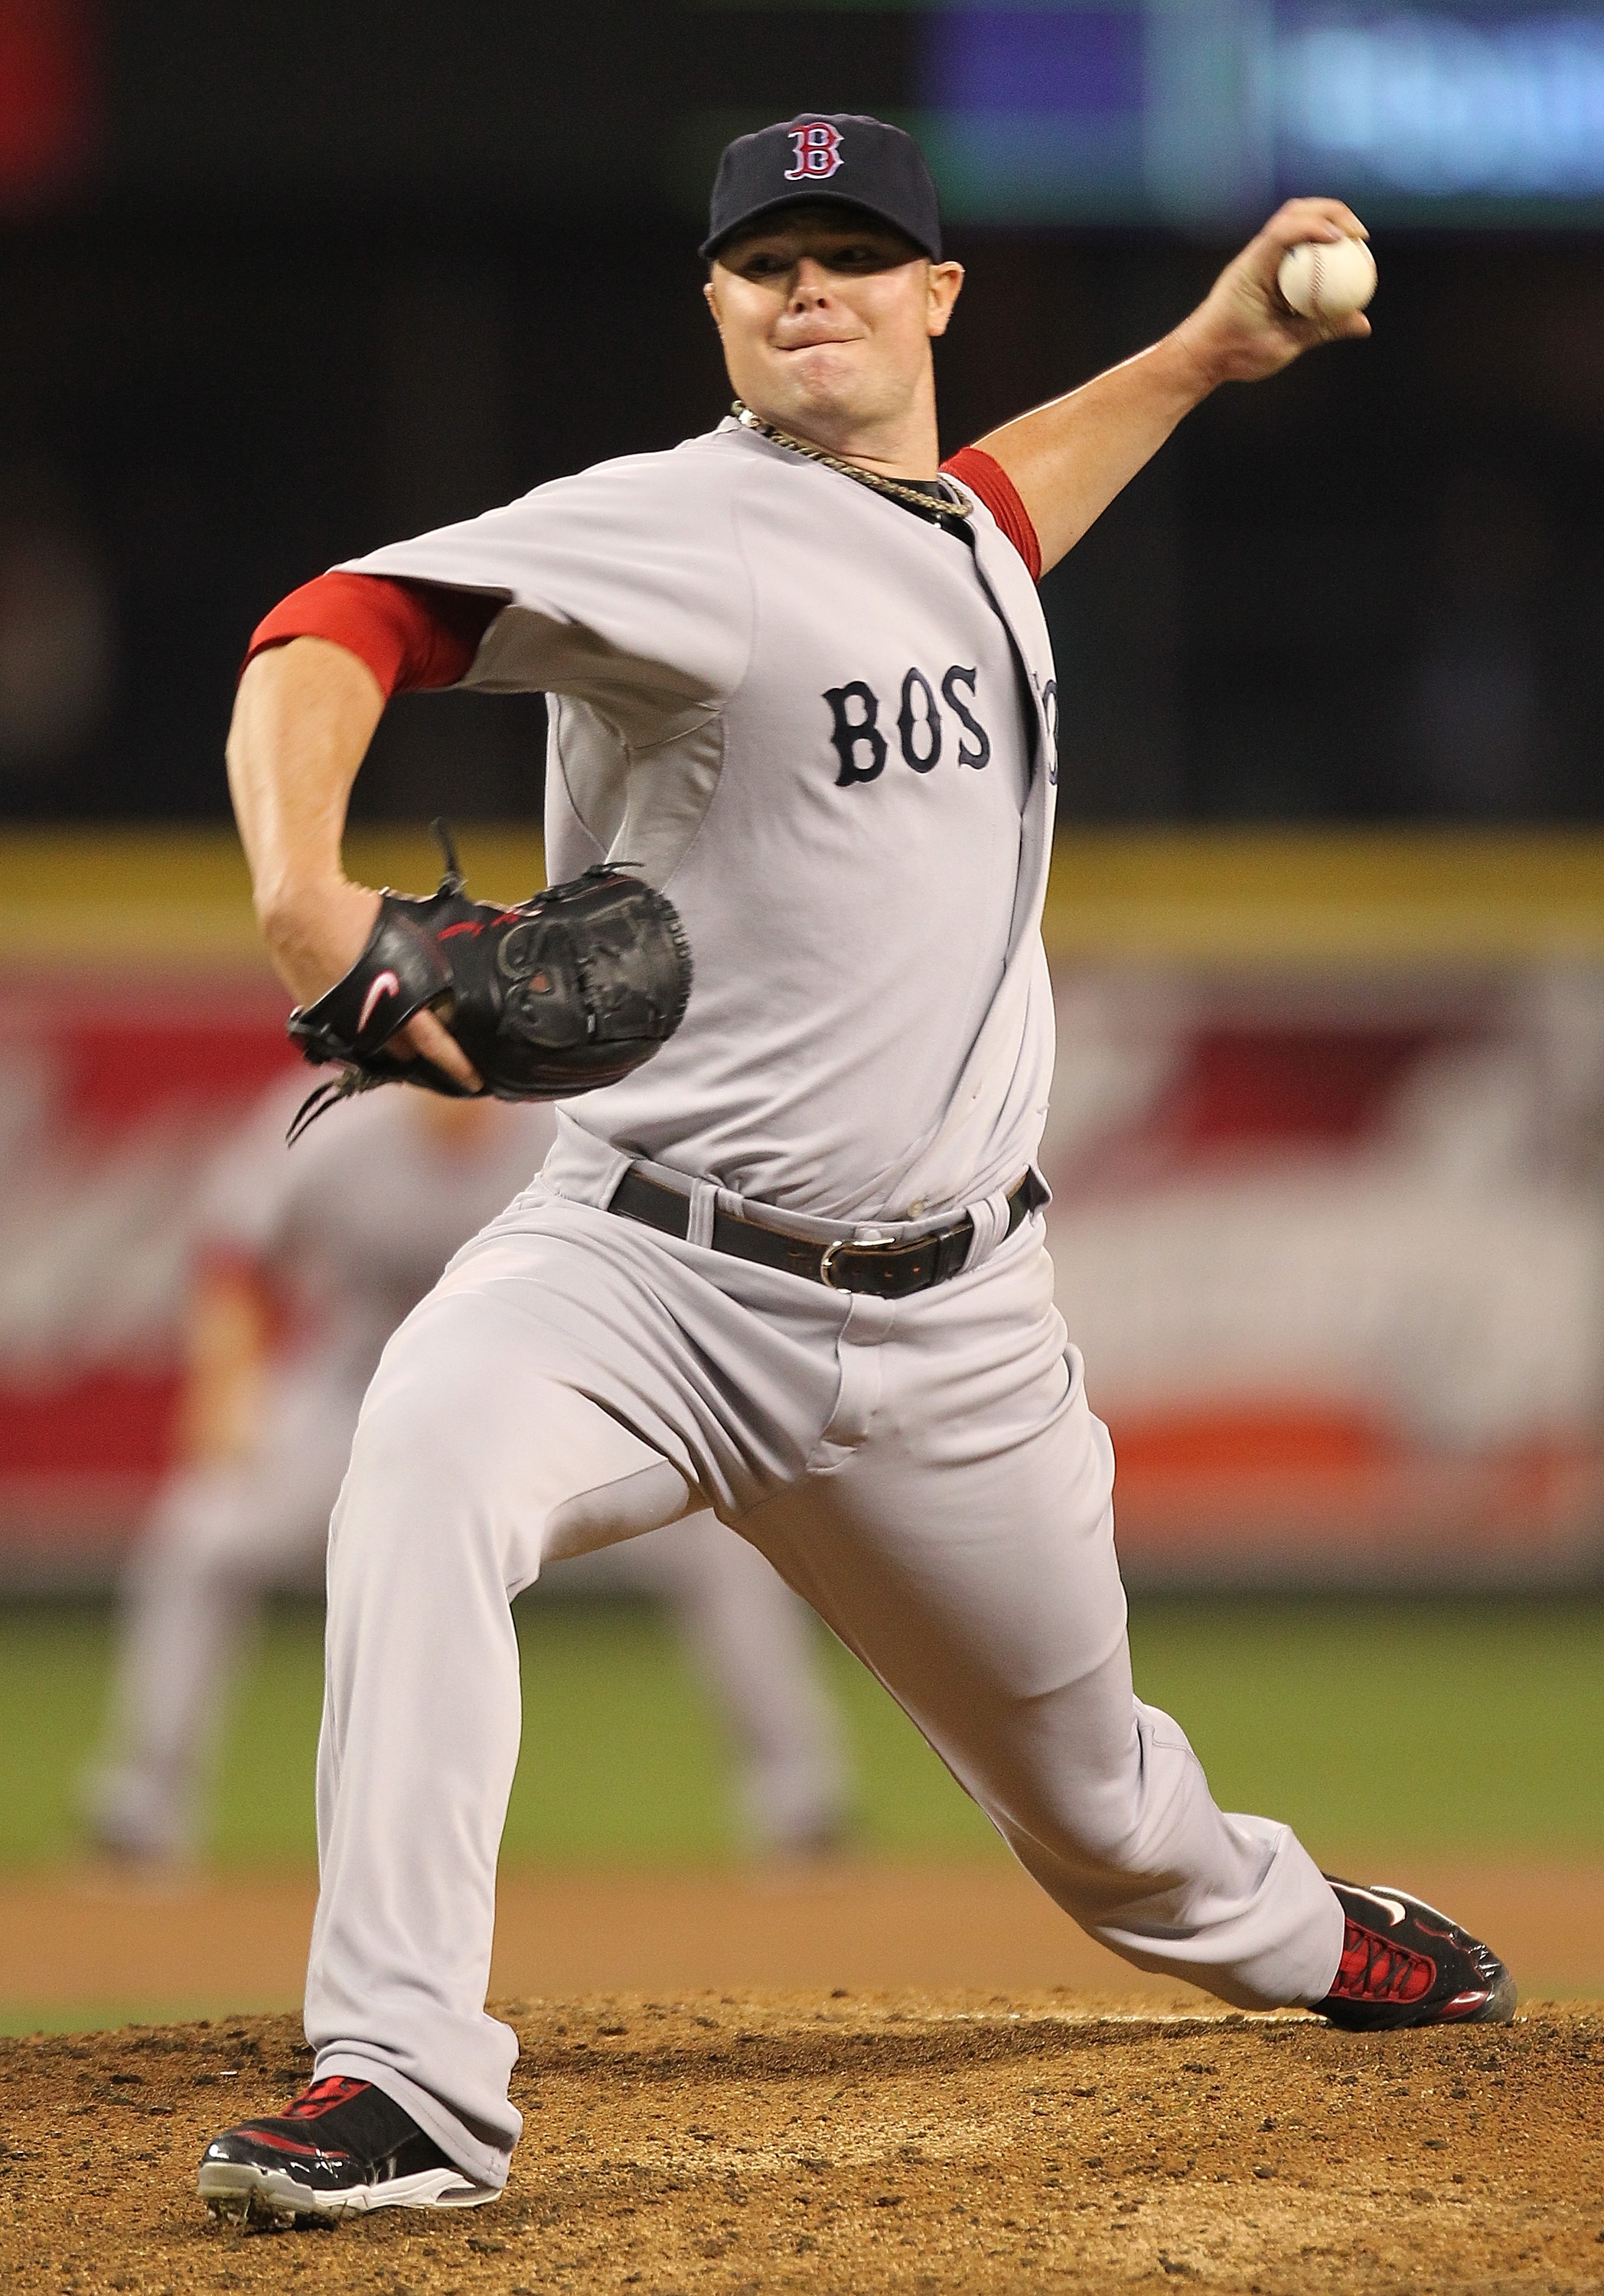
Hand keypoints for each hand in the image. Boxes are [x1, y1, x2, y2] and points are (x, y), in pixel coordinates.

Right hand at [261, 875, 482, 1092]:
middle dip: (420, 1048)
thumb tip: (443, 991)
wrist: (297, 911)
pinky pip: (351, 1038)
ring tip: (402, 1027)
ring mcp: (342, 1023)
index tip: (473, 1080)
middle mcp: (368, 1018)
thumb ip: (423, 968)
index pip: (433, 1042)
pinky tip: (371, 1015)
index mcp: (395, 997)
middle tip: (435, 1037)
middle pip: (404, 1051)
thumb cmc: (354, 916)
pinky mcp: (321, 1020)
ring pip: (377, 1048)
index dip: (456, 1063)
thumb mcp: (403, 938)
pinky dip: (366, 1031)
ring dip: (392, 1041)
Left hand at [1172, 198, 1371, 391]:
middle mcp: (1255, 255)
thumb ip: (1321, 330)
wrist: (1202, 355)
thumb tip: (1363, 322)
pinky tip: (1337, 261)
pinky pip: (1294, 245)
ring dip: (1325, 222)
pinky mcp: (1264, 267)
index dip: (1318, 226)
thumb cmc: (1234, 353)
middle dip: (1332, 213)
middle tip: (1360, 236)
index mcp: (1253, 268)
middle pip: (1295, 212)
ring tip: (1353, 241)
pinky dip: (1316, 244)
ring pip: (1294, 222)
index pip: (1285, 231)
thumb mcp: (1281, 345)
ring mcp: (1259, 258)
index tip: (1346, 240)